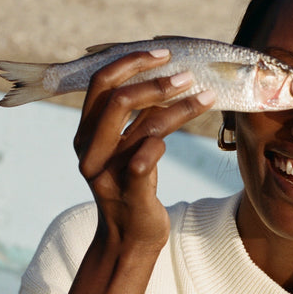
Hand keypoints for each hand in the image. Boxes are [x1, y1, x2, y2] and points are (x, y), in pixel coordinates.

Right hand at [73, 49, 215, 252]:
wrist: (129, 240)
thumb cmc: (133, 189)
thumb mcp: (126, 150)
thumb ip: (134, 120)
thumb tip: (163, 80)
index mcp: (86, 133)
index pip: (101, 82)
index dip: (131, 61)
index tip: (163, 53)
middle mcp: (90, 149)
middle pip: (118, 98)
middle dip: (156, 81)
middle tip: (188, 75)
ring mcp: (107, 172)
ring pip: (144, 126)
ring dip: (180, 107)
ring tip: (206, 98)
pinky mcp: (129, 191)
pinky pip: (148, 158)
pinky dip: (166, 143)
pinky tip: (187, 135)